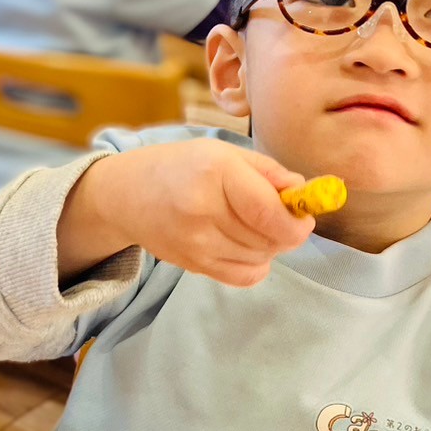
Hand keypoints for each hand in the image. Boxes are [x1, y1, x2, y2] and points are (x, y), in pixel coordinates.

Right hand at [58, 139, 314, 284]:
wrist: (125, 195)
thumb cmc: (179, 166)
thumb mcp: (223, 152)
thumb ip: (267, 172)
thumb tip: (303, 193)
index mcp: (216, 172)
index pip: (269, 212)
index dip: (297, 221)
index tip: (304, 216)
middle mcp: (203, 210)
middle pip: (269, 239)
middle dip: (285, 231)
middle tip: (277, 216)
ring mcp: (195, 243)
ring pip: (260, 258)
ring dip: (269, 246)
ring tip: (253, 227)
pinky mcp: (192, 265)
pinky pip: (243, 277)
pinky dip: (256, 265)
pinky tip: (245, 247)